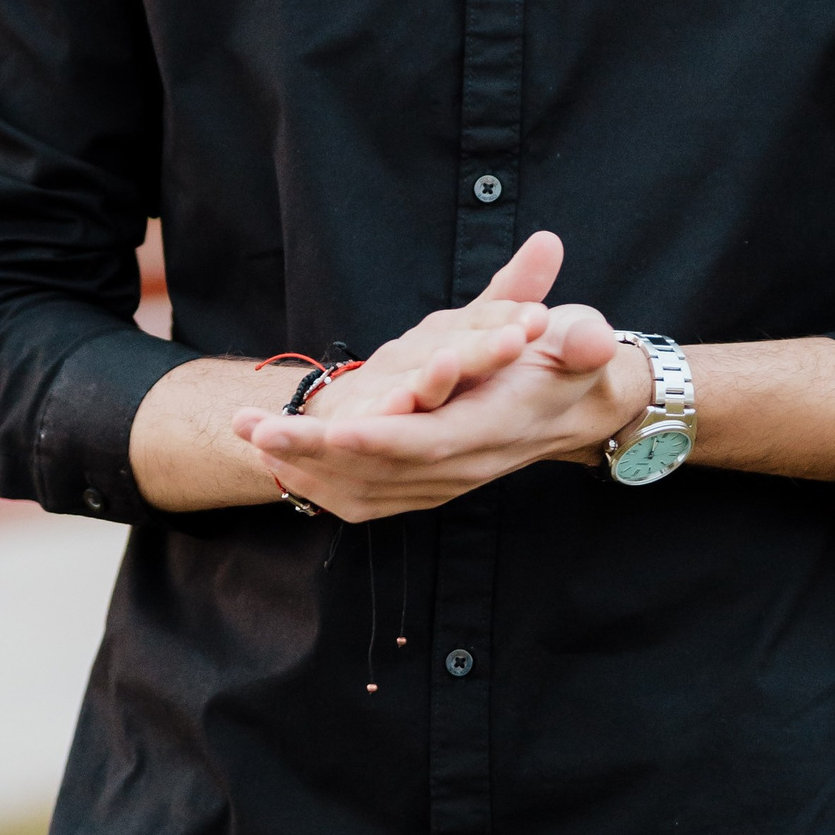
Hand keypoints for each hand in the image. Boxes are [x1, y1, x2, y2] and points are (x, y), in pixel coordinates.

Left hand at [232, 232, 651, 522]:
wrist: (584, 408)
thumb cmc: (575, 362)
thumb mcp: (587, 340)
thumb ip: (585, 340)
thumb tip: (586, 337)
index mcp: (493, 429)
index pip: (429, 443)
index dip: (381, 438)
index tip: (333, 425)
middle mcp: (464, 464)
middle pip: (380, 469)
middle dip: (315, 451)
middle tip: (256, 428)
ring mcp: (443, 480)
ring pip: (363, 487)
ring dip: (303, 465)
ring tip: (247, 433)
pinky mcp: (427, 482)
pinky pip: (367, 497)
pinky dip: (320, 484)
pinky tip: (278, 460)